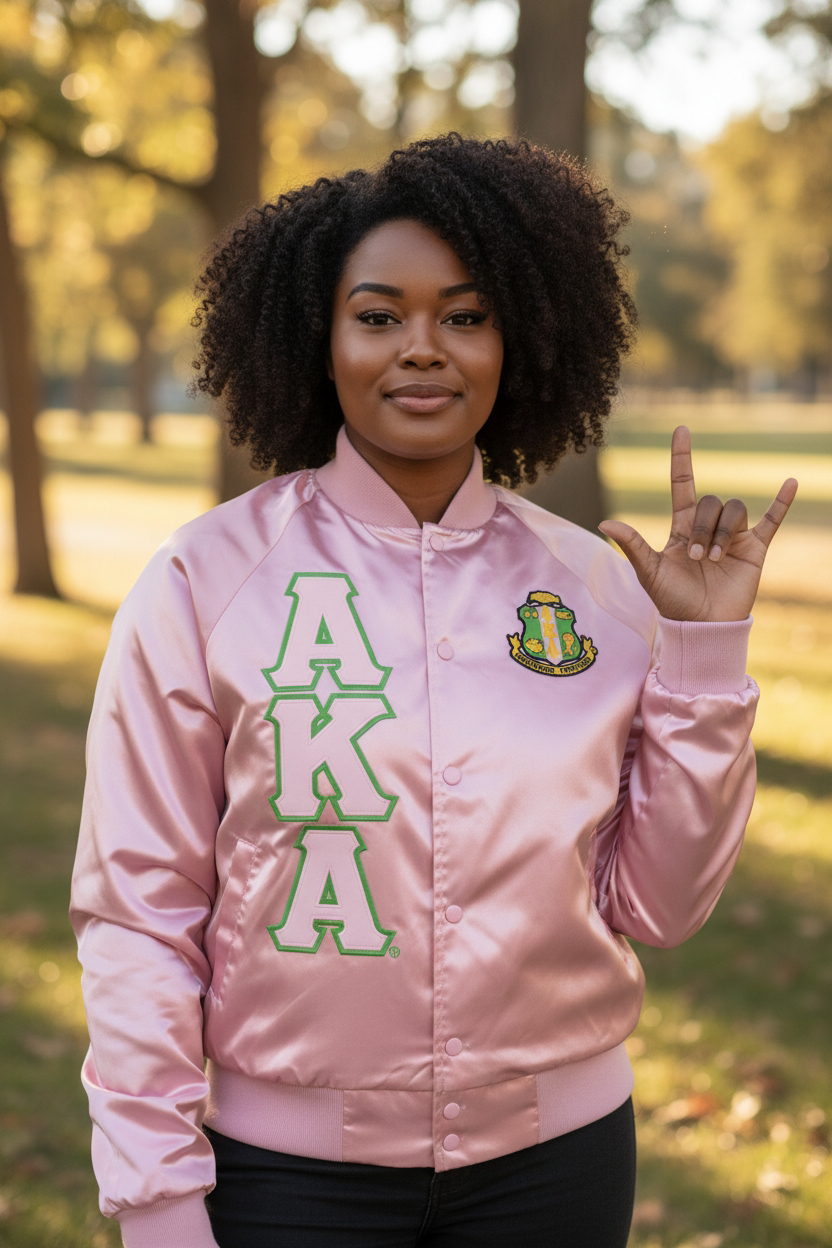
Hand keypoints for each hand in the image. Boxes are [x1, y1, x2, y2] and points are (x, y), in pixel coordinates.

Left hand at [598, 426, 797, 622]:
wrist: (702, 627)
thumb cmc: (672, 601)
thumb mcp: (649, 571)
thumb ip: (632, 544)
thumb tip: (604, 522)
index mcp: (682, 528)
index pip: (682, 484)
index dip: (681, 458)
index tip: (680, 430)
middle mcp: (708, 527)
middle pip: (710, 502)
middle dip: (703, 528)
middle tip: (696, 558)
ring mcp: (733, 536)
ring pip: (734, 510)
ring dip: (722, 533)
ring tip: (714, 561)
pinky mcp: (754, 549)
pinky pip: (772, 520)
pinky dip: (782, 502)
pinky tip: (791, 483)